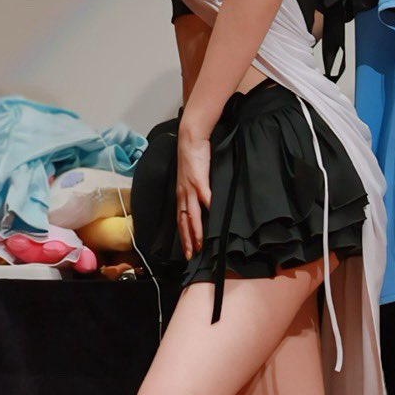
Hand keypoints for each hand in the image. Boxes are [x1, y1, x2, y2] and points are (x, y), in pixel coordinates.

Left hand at [174, 124, 212, 259]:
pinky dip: (208, 207)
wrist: (189, 139)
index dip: (184, 236)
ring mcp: (190, 188)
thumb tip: (206, 205)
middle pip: (184, 222)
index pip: (181, 220)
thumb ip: (198, 192)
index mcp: (181, 194)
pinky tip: (213, 215)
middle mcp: (183, 194)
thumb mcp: (193, 178)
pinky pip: (204, 196)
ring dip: (195, 231)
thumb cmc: (194, 157)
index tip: (189, 250)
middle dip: (188, 240)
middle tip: (191, 255)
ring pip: (191, 214)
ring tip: (200, 244)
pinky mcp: (198, 179)